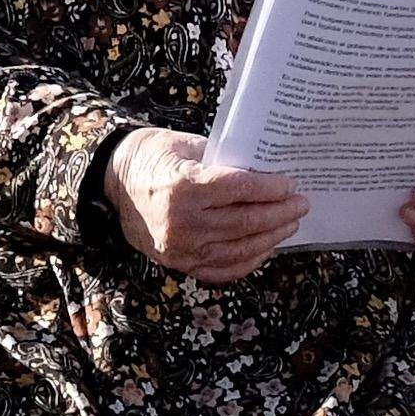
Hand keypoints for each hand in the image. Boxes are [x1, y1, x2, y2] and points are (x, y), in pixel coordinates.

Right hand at [103, 128, 304, 283]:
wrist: (113, 182)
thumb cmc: (153, 156)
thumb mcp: (188, 146)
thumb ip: (225, 162)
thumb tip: (266, 174)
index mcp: (184, 186)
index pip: (242, 189)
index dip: (272, 188)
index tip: (290, 184)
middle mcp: (183, 222)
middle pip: (246, 221)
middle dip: (281, 213)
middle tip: (301, 205)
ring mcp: (181, 248)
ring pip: (240, 248)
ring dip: (271, 237)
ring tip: (289, 224)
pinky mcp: (179, 263)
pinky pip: (223, 269)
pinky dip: (249, 260)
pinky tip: (265, 247)